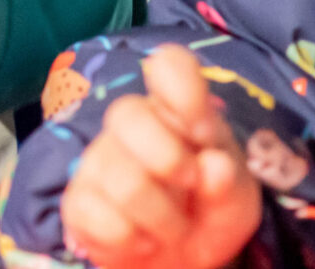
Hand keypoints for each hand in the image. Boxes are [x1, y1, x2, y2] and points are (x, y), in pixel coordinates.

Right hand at [63, 44, 261, 268]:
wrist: (182, 262)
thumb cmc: (209, 212)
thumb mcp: (236, 202)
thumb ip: (229, 184)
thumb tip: (214, 166)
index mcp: (175, 111)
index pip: (169, 66)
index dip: (183, 90)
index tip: (203, 133)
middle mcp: (131, 127)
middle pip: (126, 114)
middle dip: (169, 160)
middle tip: (190, 186)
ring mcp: (98, 162)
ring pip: (122, 179)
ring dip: (163, 219)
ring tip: (174, 228)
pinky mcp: (78, 203)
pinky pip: (98, 216)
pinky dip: (131, 239)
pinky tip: (141, 239)